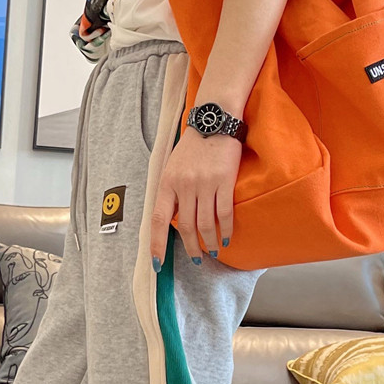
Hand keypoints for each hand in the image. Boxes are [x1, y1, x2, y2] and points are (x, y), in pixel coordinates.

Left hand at [150, 127, 239, 265]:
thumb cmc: (193, 146)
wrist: (214, 121)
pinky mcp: (224, 181)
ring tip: (213, 251)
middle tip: (196, 258)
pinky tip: (226, 238)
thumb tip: (171, 220)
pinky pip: (224, 213)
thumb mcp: (172, 167)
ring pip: (205, 223)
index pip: (158, 219)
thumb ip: (171, 192)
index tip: (158, 263)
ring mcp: (204, 183)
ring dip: (209, 242)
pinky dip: (225, 229)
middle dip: (190, 247)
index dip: (157, 244)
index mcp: (167, 182)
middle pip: (185, 226)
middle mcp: (184, 185)